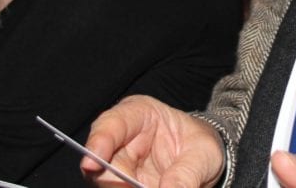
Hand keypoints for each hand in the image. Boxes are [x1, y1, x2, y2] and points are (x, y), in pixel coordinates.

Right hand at [82, 95, 225, 187]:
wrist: (203, 163)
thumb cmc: (200, 146)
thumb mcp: (203, 153)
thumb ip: (186, 173)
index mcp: (139, 114)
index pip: (111, 124)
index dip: (98, 142)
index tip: (92, 165)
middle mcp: (122, 140)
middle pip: (102, 162)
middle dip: (115, 182)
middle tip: (140, 187)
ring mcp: (119, 166)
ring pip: (106, 183)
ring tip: (151, 185)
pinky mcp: (122, 186)